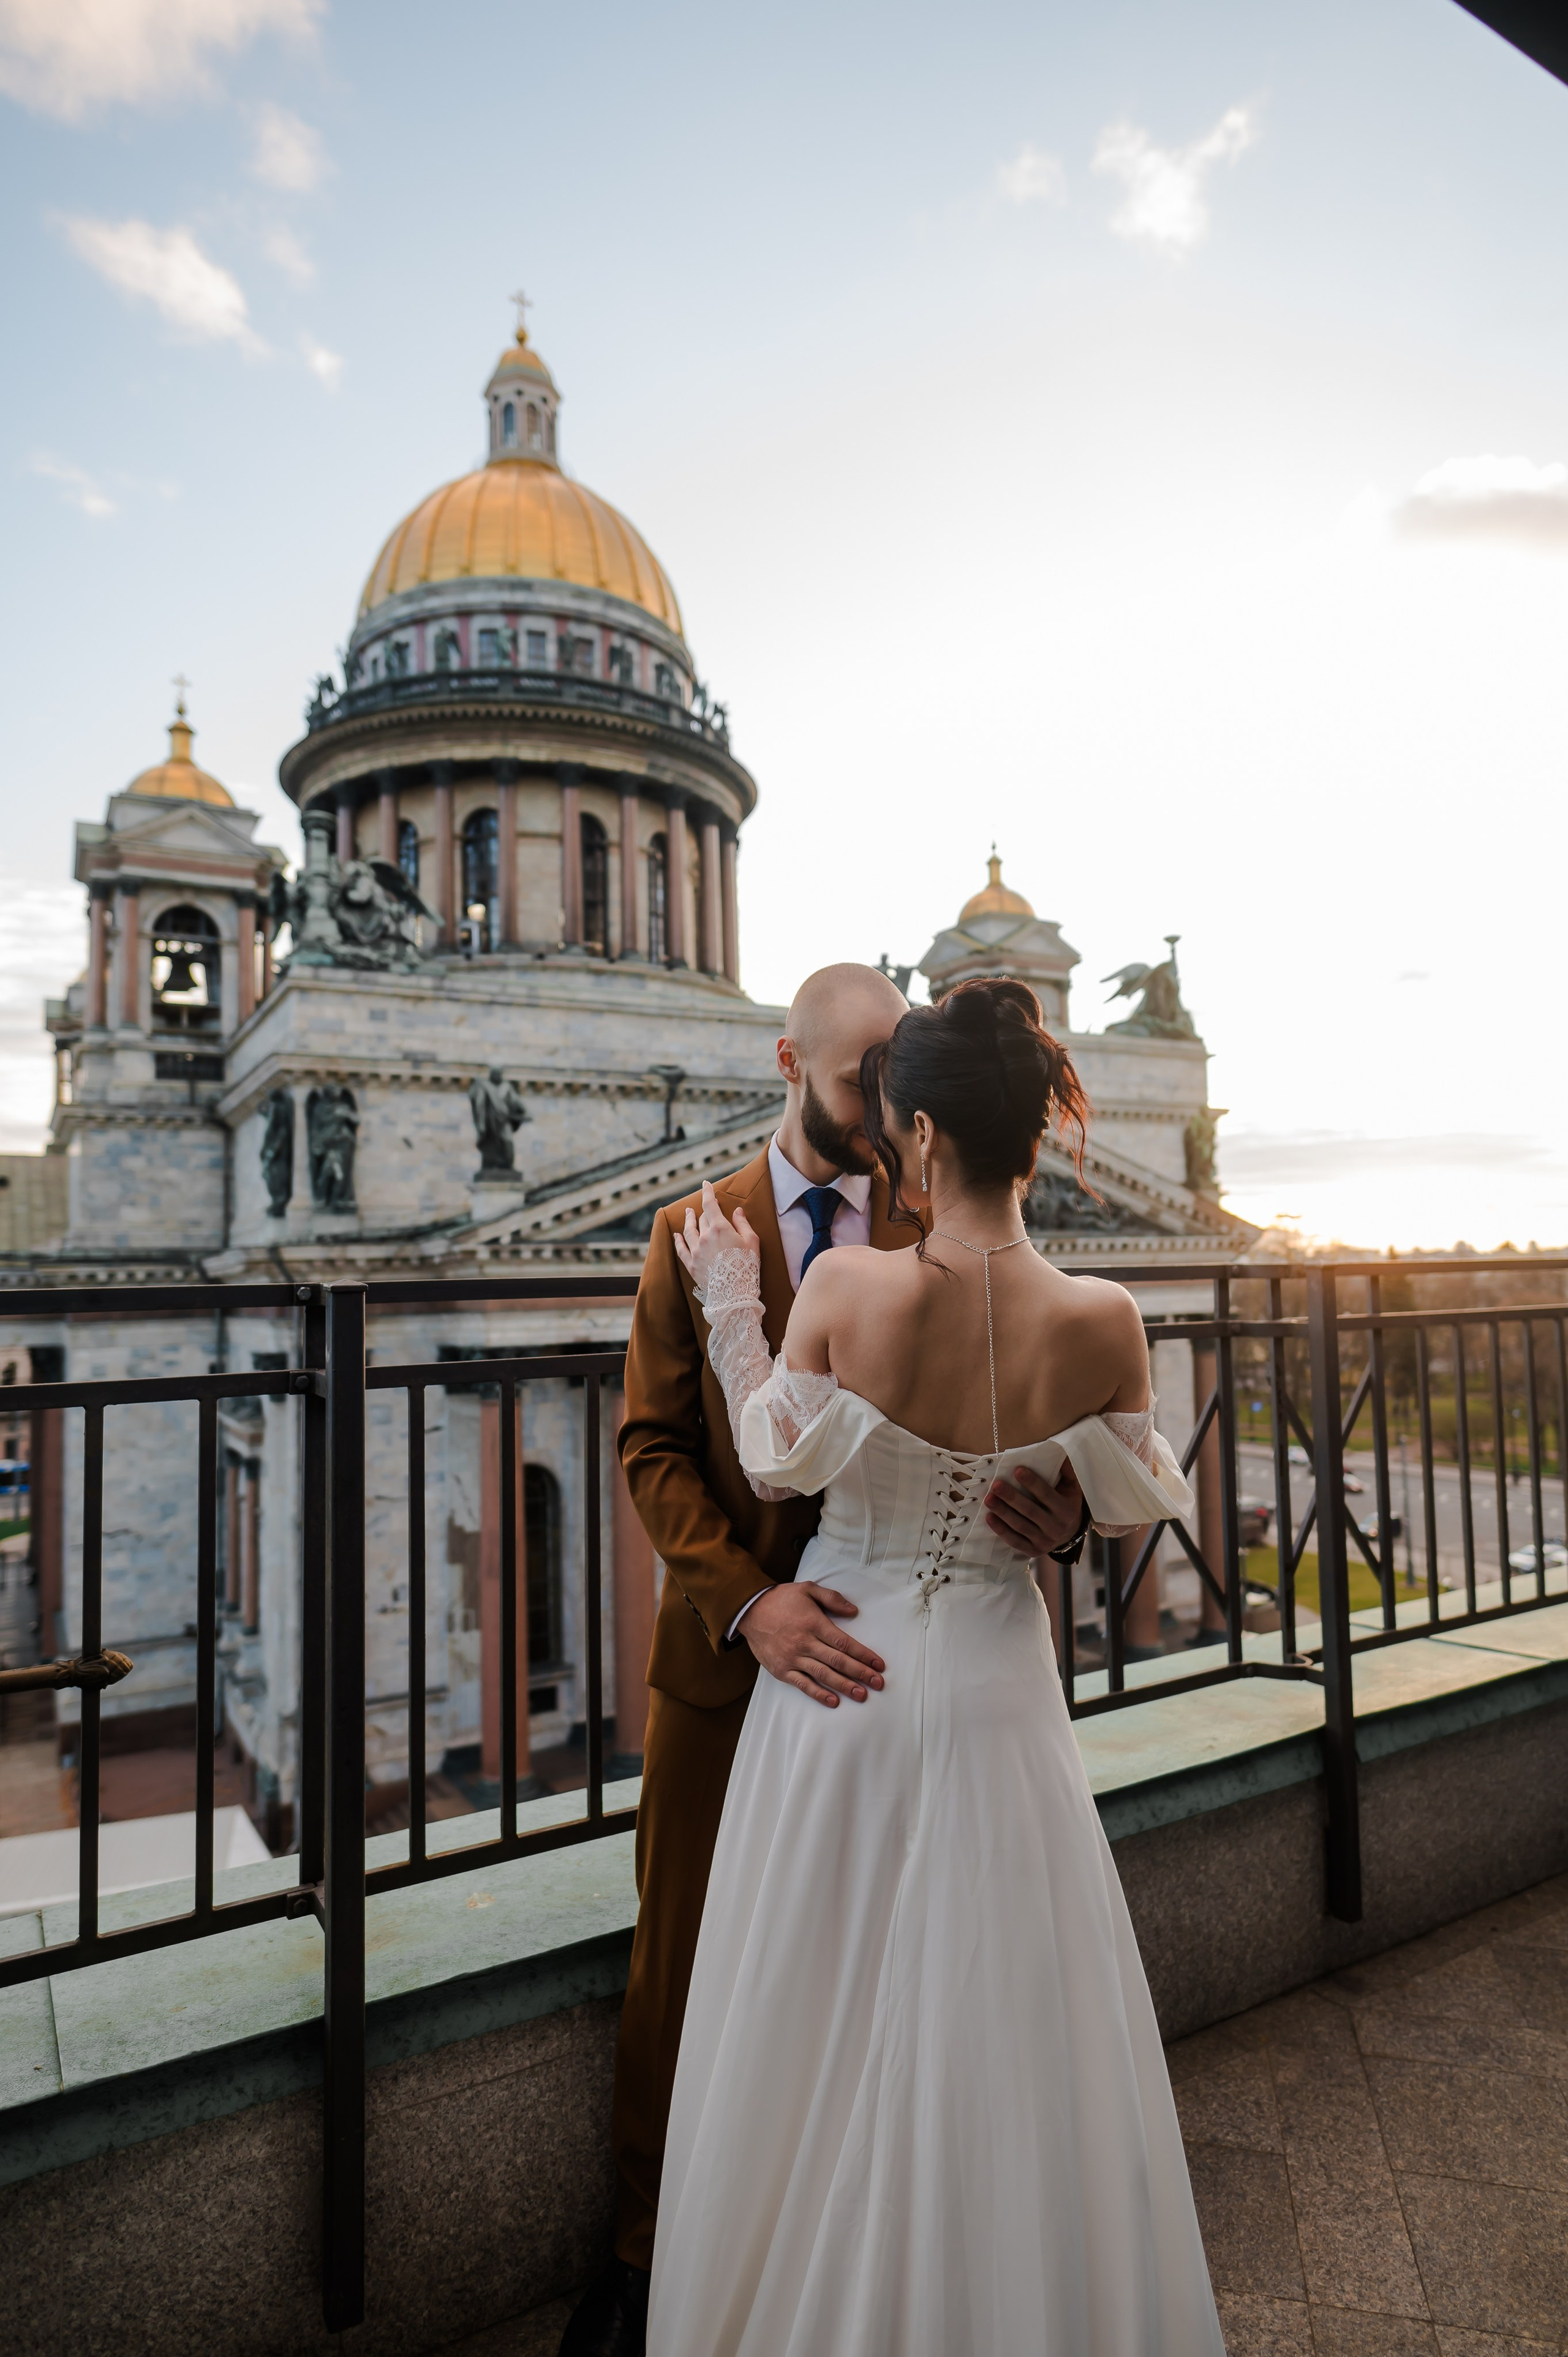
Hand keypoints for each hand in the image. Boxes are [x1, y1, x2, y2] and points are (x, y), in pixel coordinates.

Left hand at [672, 1180, 760, 1296]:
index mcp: (719, 1228)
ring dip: (688, 1220)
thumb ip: (743, 1224)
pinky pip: (681, 1250)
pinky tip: (677, 1235)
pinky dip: (678, 1241)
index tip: (705, 1184)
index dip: (707, 1193)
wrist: (735, 1291)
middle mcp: (704, 1237)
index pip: (710, 1205)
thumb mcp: (752, 1241)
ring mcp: (696, 1251)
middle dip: (703, 1210)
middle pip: (702, 1219)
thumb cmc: (747, 1265)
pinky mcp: (692, 1265)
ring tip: (688, 1213)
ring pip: (689, 1231)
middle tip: (705, 1205)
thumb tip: (737, 1211)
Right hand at [741, 1580, 885, 1707]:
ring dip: (845, 1686)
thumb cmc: (781, 1599)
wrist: (750, 1611)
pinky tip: (834, 1701)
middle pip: (838, 1661)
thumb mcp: (807, 1588)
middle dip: (861, 1673)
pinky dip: (819, 1694)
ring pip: (824, 1675)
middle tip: (878, 1683)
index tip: (878, 1664)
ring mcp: (793, 1658)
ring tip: (862, 1695)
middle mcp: (805, 1643)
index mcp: (814, 1623)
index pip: (844, 1643)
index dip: (863, 1655)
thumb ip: (832, 1598)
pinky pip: (803, 1684)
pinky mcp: (782, 1670)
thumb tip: (854, 1611)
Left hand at [983, 1465, 1084, 1558]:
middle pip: (1031, 1511)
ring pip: (1020, 1526)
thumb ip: (1065, 1470)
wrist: (1069, 1533)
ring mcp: (1045, 1542)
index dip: (1032, 1483)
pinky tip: (989, 1517)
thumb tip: (1056, 1450)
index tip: (1017, 1470)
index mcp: (1067, 1510)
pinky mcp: (1033, 1551)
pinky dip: (1001, 1530)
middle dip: (1012, 1497)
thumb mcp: (1071, 1487)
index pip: (1047, 1495)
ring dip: (1003, 1512)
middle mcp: (1057, 1528)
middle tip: (996, 1485)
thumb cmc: (1066, 1503)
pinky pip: (1014, 1540)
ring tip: (988, 1498)